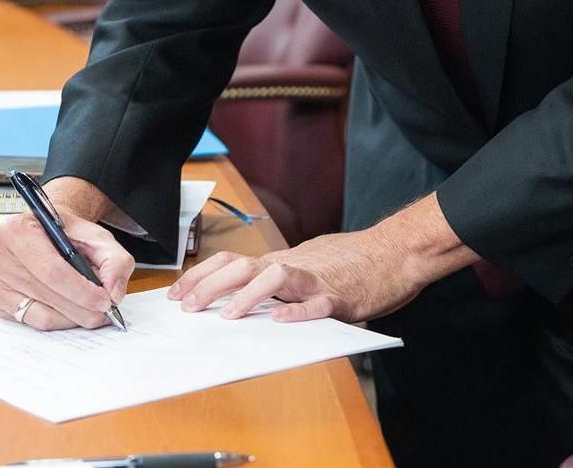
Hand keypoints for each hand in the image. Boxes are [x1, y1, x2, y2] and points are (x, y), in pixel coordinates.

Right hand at [0, 207, 133, 330]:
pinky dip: (59, 321)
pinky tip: (73, 312)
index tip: (105, 300)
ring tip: (92, 310)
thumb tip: (114, 291)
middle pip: (47, 294)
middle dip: (82, 308)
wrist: (45, 233)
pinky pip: (33, 322)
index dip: (81, 289)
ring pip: (41, 314)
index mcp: (17, 231)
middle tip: (106, 312)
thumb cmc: (66, 234)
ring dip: (73, 318)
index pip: (51, 269)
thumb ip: (114, 259)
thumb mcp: (96, 236)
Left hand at [167, 194, 478, 323]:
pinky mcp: (341, 294)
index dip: (201, 274)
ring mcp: (316, 278)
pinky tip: (280, 320)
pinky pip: (316, 303)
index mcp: (283, 260)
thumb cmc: (353, 262)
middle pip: (243, 266)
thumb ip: (280, 278)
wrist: (395, 252)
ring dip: (247, 295)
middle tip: (188, 307)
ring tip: (228, 315)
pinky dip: (297, 311)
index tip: (177, 292)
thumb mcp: (308, 264)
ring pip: (275, 277)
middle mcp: (293, 264)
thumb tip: (246, 294)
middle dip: (209, 285)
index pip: (232, 260)